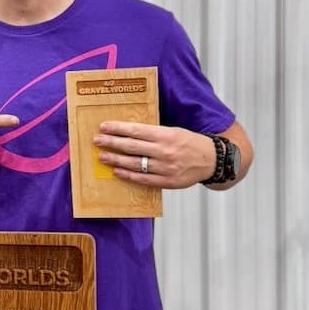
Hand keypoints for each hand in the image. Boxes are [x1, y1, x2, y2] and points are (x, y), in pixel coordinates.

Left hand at [92, 122, 216, 188]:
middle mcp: (164, 151)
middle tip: (97, 141)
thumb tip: (129, 132)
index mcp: (166, 135)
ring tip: (102, 157)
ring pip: (135, 164)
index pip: (136, 130)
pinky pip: (144, 179)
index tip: (104, 127)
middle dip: (112, 143)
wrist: (211, 160)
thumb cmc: (190, 143)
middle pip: (132, 146)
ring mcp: (166, 168)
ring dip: (116, 160)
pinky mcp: (168, 181)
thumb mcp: (174, 131)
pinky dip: (129, 175)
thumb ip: (153, 133)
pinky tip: (117, 171)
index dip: (118, 129)